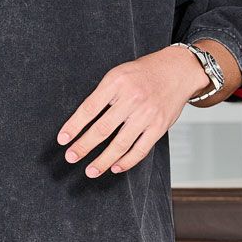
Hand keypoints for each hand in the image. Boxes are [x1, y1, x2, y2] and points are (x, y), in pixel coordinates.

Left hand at [54, 45, 209, 177]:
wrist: (178, 70)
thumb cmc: (143, 73)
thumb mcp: (119, 74)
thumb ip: (103, 95)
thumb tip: (82, 121)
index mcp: (116, 82)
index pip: (89, 108)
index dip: (74, 126)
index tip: (63, 139)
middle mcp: (131, 98)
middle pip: (102, 128)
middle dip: (84, 146)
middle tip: (71, 157)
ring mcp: (146, 114)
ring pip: (120, 144)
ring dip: (103, 160)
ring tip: (90, 170)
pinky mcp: (159, 126)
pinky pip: (140, 149)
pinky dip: (127, 161)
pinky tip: (115, 167)